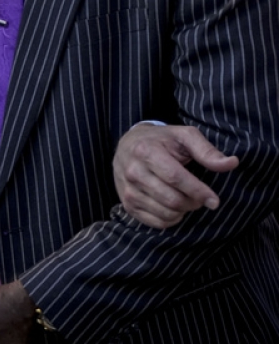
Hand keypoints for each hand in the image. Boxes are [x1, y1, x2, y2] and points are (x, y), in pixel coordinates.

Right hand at [114, 123, 238, 227]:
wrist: (127, 146)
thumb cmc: (161, 141)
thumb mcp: (184, 136)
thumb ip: (207, 150)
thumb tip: (231, 163)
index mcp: (146, 151)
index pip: (175, 178)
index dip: (198, 192)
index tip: (214, 201)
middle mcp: (132, 171)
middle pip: (172, 199)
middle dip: (193, 203)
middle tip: (200, 198)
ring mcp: (127, 189)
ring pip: (165, 213)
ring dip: (183, 211)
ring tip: (186, 200)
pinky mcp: (126, 204)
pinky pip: (155, 222)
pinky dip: (171, 219)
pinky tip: (174, 208)